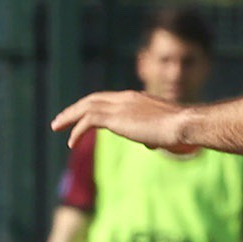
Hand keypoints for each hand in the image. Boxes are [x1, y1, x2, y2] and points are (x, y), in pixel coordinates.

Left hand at [51, 89, 199, 153]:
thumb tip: (150, 144)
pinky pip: (89, 121)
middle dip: (75, 109)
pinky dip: (77, 131)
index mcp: (137, 98)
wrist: (186, 125)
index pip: (108, 99)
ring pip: (86, 107)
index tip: (82, 115)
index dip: (92, 106)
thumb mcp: (164, 132)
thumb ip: (153, 134)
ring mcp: (121, 106)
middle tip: (61, 120)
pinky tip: (71, 143)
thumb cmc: (182, 131)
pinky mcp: (116, 117)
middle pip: (93, 99)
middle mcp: (126, 98)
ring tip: (56, 127)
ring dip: (69, 117)